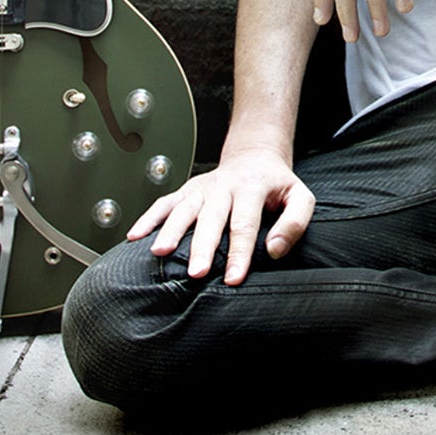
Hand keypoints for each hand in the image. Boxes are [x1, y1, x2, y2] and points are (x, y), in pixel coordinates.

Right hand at [125, 146, 314, 285]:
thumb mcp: (300, 197)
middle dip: (202, 247)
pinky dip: (148, 218)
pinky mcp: (187, 191)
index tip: (234, 278)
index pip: (245, 224)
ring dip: (170, 231)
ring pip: (183, 210)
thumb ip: (295, 223)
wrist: (255, 156)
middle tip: (195, 273)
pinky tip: (135, 236)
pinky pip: (164, 203)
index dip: (240, 253)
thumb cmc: (277, 185)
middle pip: (211, 219)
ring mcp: (202, 188)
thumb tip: (275, 250)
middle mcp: (223, 187)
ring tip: (159, 252)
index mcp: (252, 187)